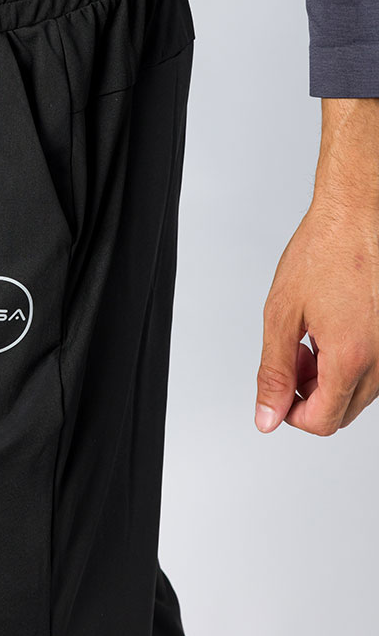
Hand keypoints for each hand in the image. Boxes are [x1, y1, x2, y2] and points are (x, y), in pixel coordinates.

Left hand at [255, 188, 378, 435]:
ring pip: (359, 392)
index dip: (290, 412)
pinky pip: (373, 369)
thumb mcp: (282, 312)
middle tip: (292, 353)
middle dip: (308, 394)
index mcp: (351, 356)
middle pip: (342, 412)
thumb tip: (268, 415)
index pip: (322, 421)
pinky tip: (331, 327)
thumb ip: (273, 370)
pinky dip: (348, 360)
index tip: (277, 390)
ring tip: (310, 334)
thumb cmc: (325, 250)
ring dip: (328, 376)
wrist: (359, 214)